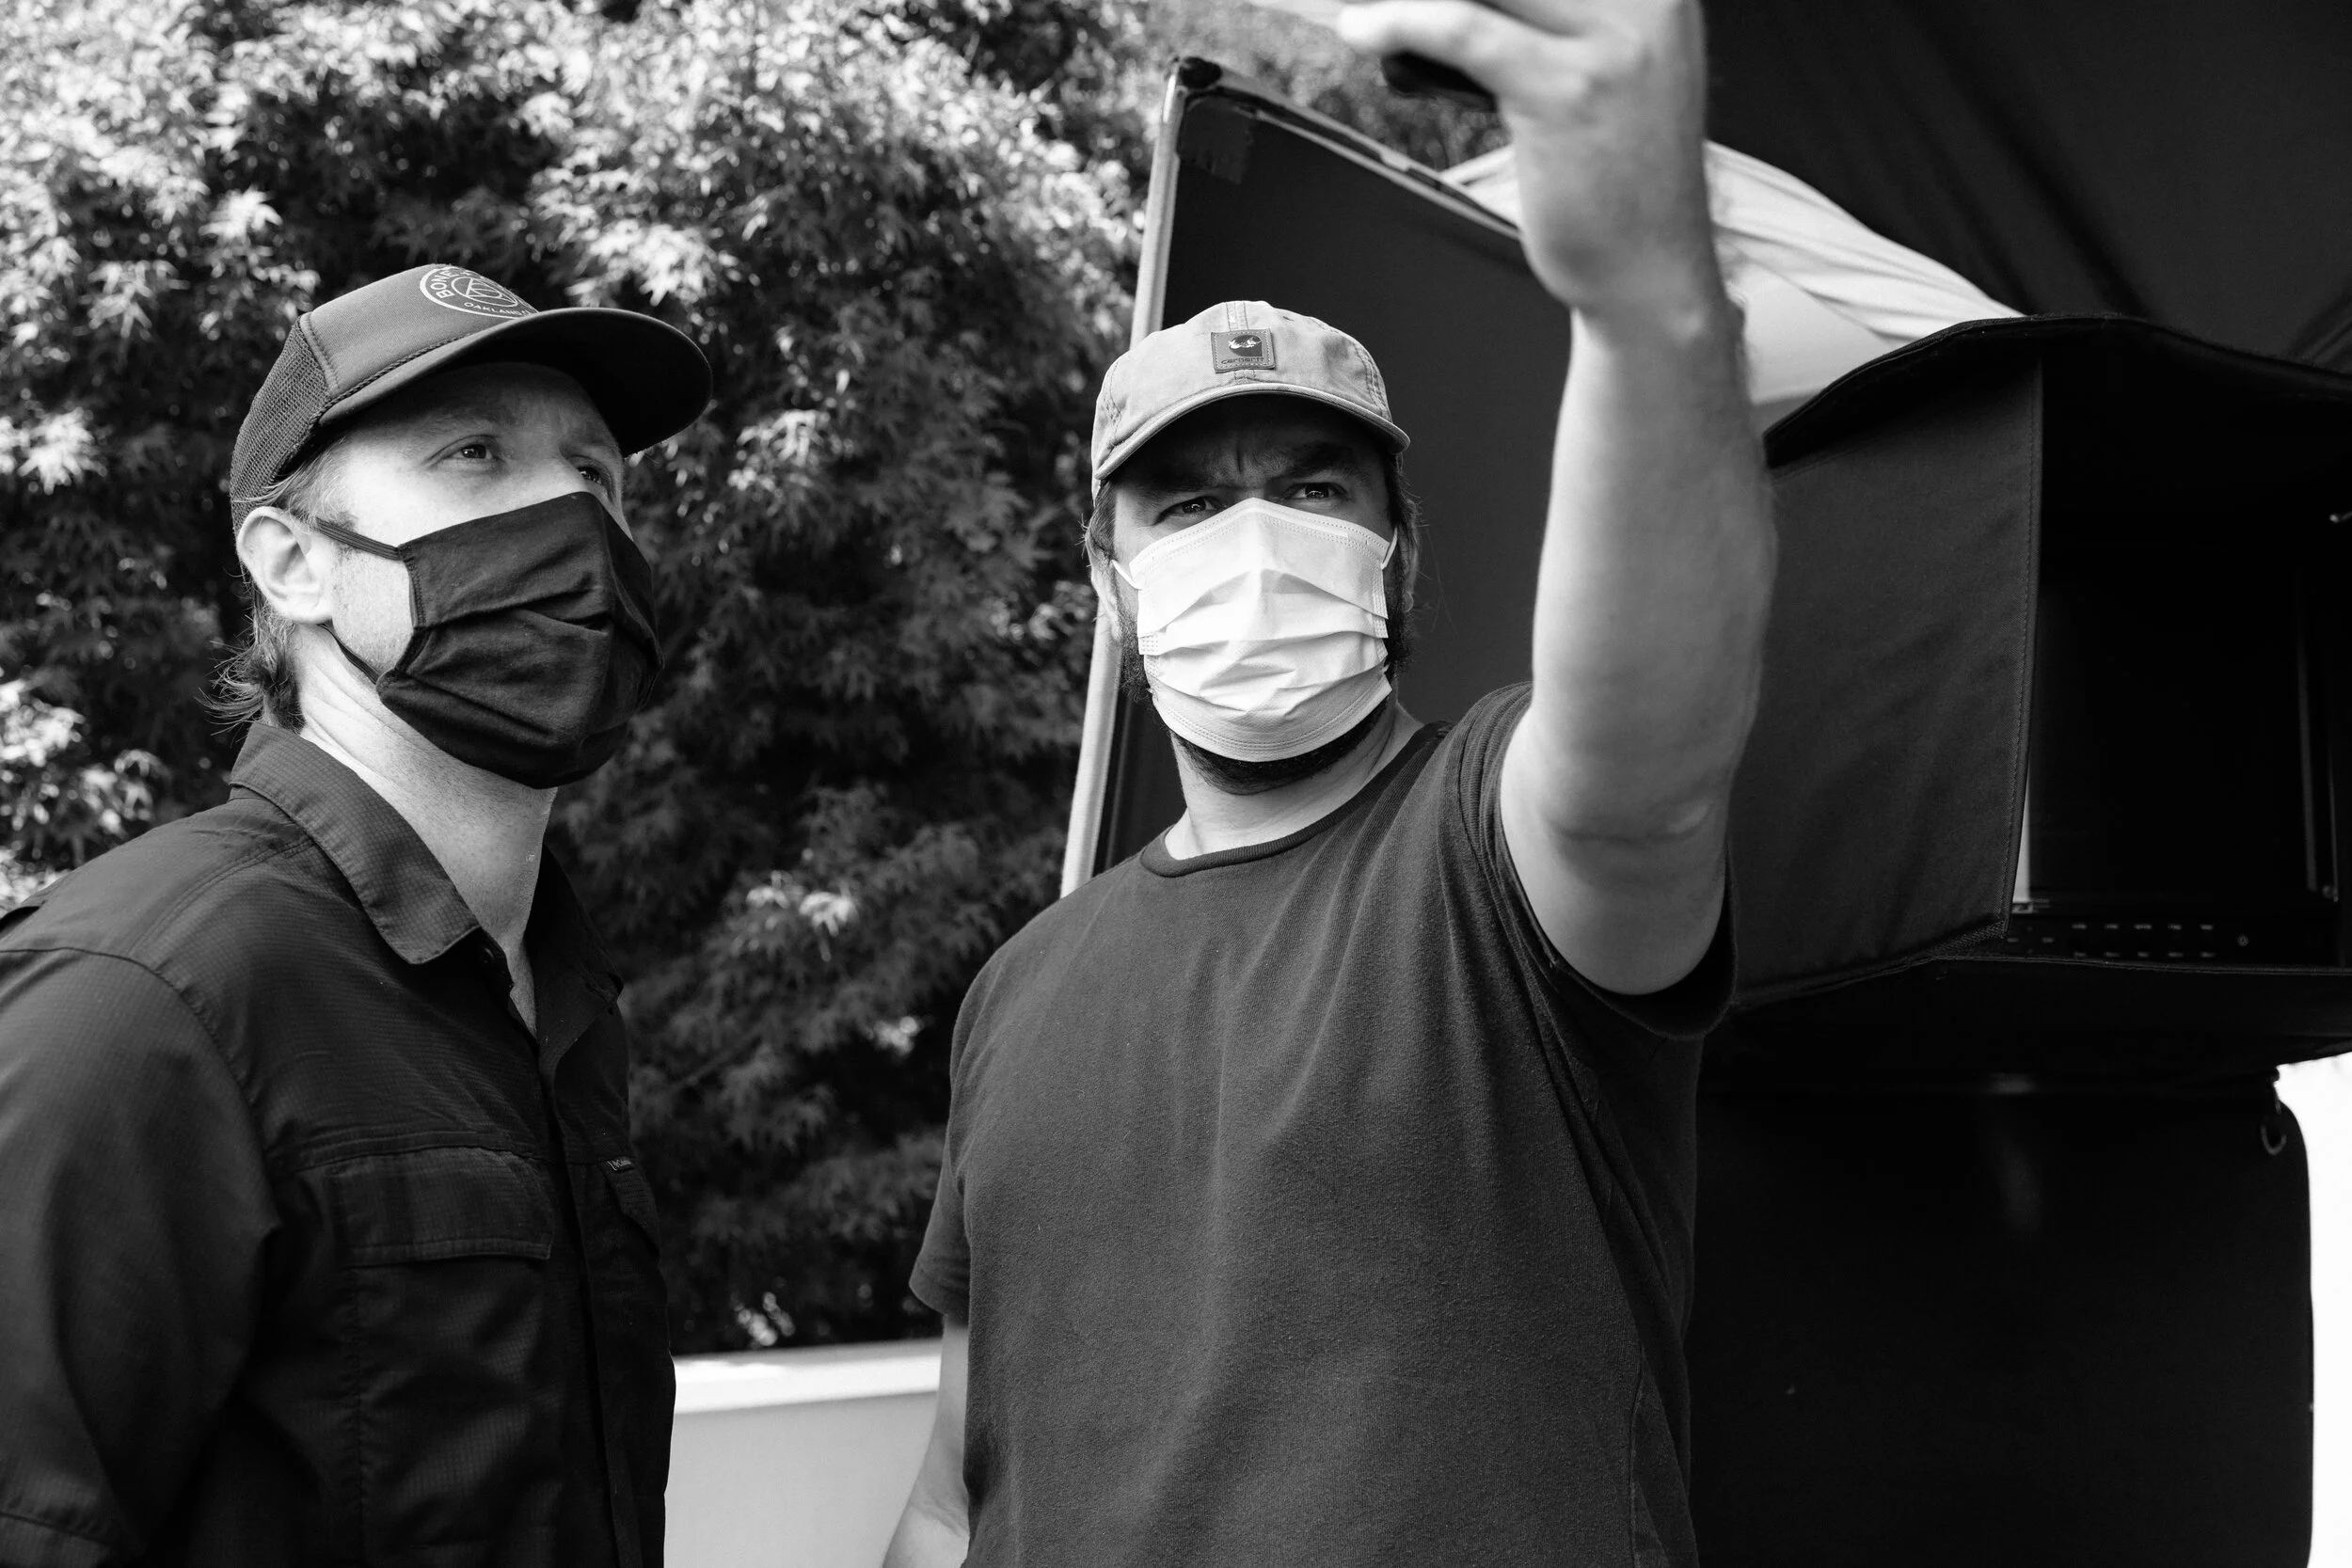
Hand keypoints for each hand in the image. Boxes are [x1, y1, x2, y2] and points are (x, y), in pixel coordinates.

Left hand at [1336, 0, 1719, 322]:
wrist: (1650, 272)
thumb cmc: (1608, 180)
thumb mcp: (1591, 75)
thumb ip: (1537, 25)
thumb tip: (1443, 7)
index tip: (1420, 0)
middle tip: (1374, 1)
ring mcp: (1611, 40)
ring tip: (1364, 12)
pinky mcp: (1567, 90)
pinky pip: (1467, 32)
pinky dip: (1403, 23)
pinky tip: (1363, 30)